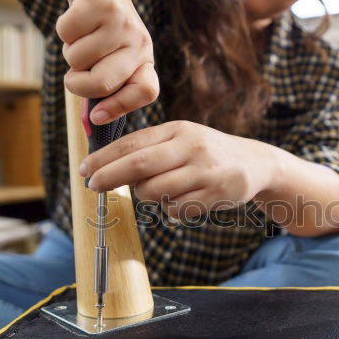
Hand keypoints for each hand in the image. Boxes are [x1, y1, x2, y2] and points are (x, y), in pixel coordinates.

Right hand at [55, 0, 158, 123]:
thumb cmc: (97, 30)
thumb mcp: (107, 59)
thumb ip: (103, 90)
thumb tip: (92, 125)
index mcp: (144, 60)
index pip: (146, 91)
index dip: (120, 108)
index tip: (95, 117)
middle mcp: (139, 41)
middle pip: (103, 83)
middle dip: (77, 84)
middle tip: (74, 74)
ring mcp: (122, 20)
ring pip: (77, 58)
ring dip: (69, 50)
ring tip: (81, 36)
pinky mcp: (101, 0)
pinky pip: (66, 31)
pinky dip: (62, 28)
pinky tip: (76, 17)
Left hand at [78, 121, 280, 218]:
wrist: (255, 163)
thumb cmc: (206, 152)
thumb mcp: (182, 138)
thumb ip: (149, 148)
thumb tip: (105, 165)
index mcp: (178, 130)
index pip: (132, 143)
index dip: (103, 158)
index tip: (84, 170)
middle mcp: (191, 147)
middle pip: (138, 165)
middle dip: (109, 177)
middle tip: (92, 186)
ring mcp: (204, 172)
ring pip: (155, 191)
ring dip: (147, 195)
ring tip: (161, 189)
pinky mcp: (214, 195)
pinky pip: (175, 209)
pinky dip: (171, 208)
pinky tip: (185, 198)